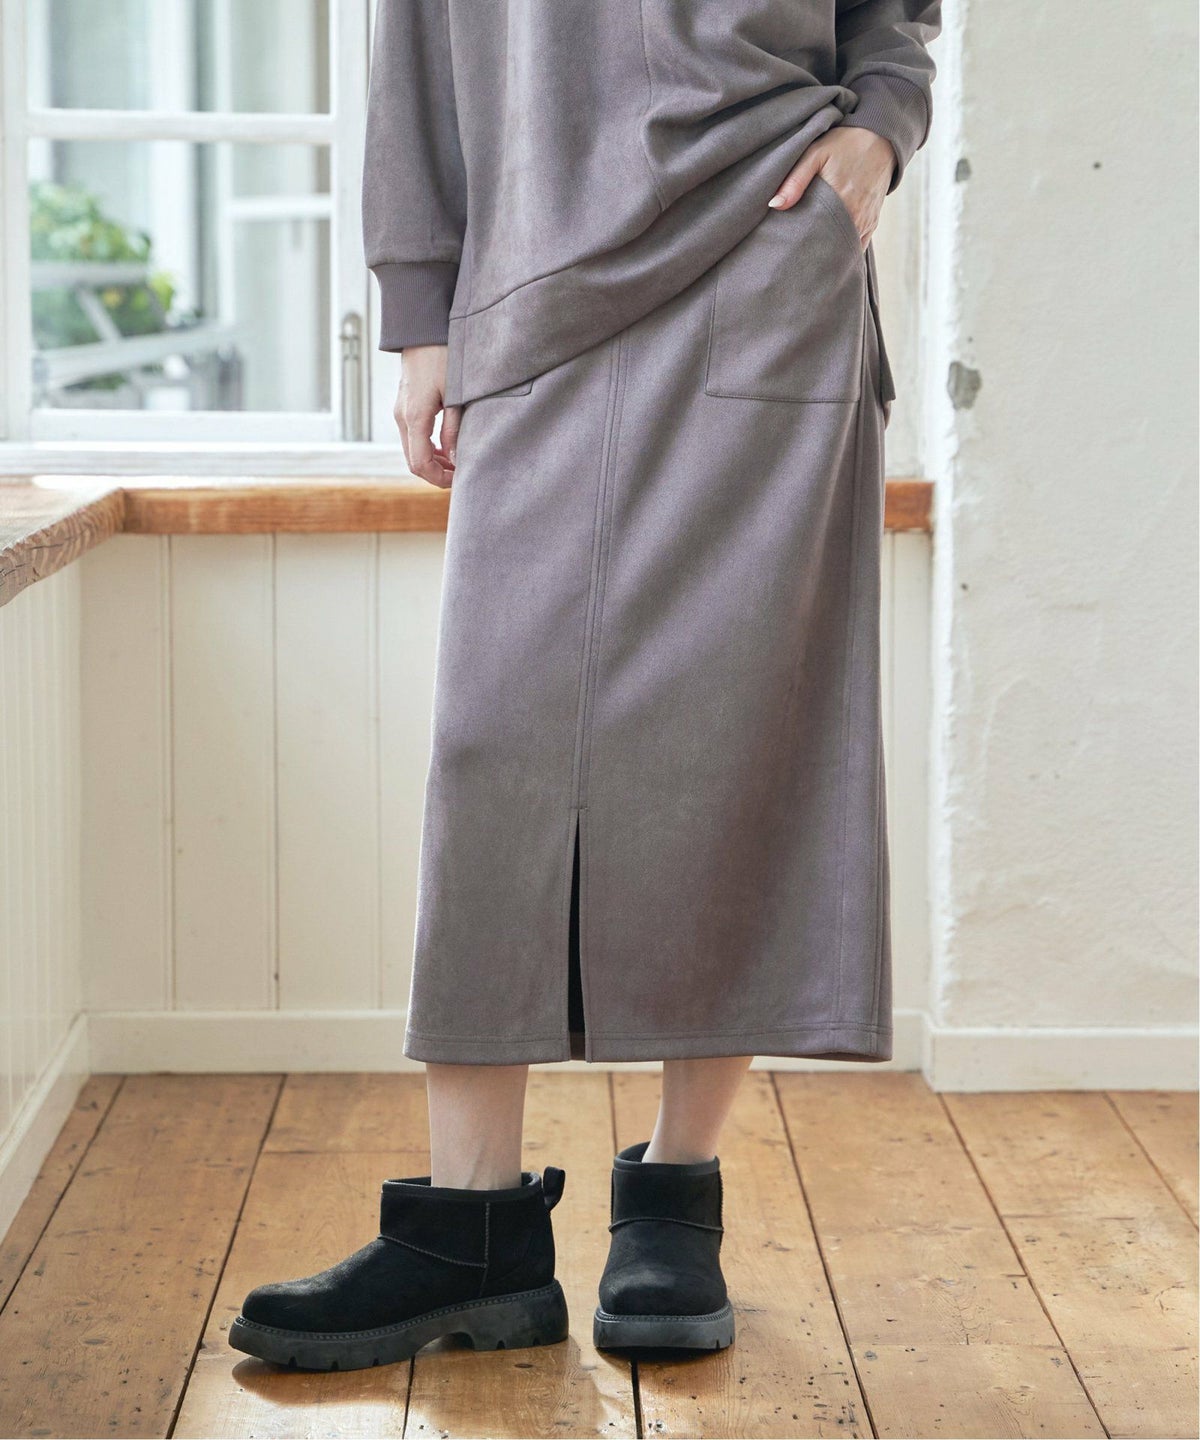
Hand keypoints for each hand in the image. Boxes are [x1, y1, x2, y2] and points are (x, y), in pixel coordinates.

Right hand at [394, 344, 462, 489]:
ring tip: (455, 462)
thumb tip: (456, 459)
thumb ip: (454, 429)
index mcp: (414, 417)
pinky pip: (411, 437)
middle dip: (435, 473)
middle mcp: (402, 417)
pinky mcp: (403, 405)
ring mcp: (400, 411)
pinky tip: (445, 446)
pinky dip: (427, 448)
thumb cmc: (443, 357)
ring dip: (432, 461)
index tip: (458, 479)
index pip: (420, 464)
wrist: (422, 329)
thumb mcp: (455, 395)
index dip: (439, 478)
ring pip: (411, 450)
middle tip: (460, 474)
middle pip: (413, 461)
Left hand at [767, 125, 896, 249]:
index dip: (803, 249)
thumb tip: (774, 205)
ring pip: (845, 248)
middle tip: (796, 257)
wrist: (881, 136)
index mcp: (840, 203)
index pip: (817, 239)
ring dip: (830, 252)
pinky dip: (844, 248)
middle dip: (814, 254)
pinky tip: (831, 250)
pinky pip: (858, 244)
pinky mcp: (873, 221)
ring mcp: (866, 221)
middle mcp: (856, 217)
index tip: (789, 252)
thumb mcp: (816, 154)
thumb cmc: (845, 144)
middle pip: (831, 248)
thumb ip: (795, 180)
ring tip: (811, 255)